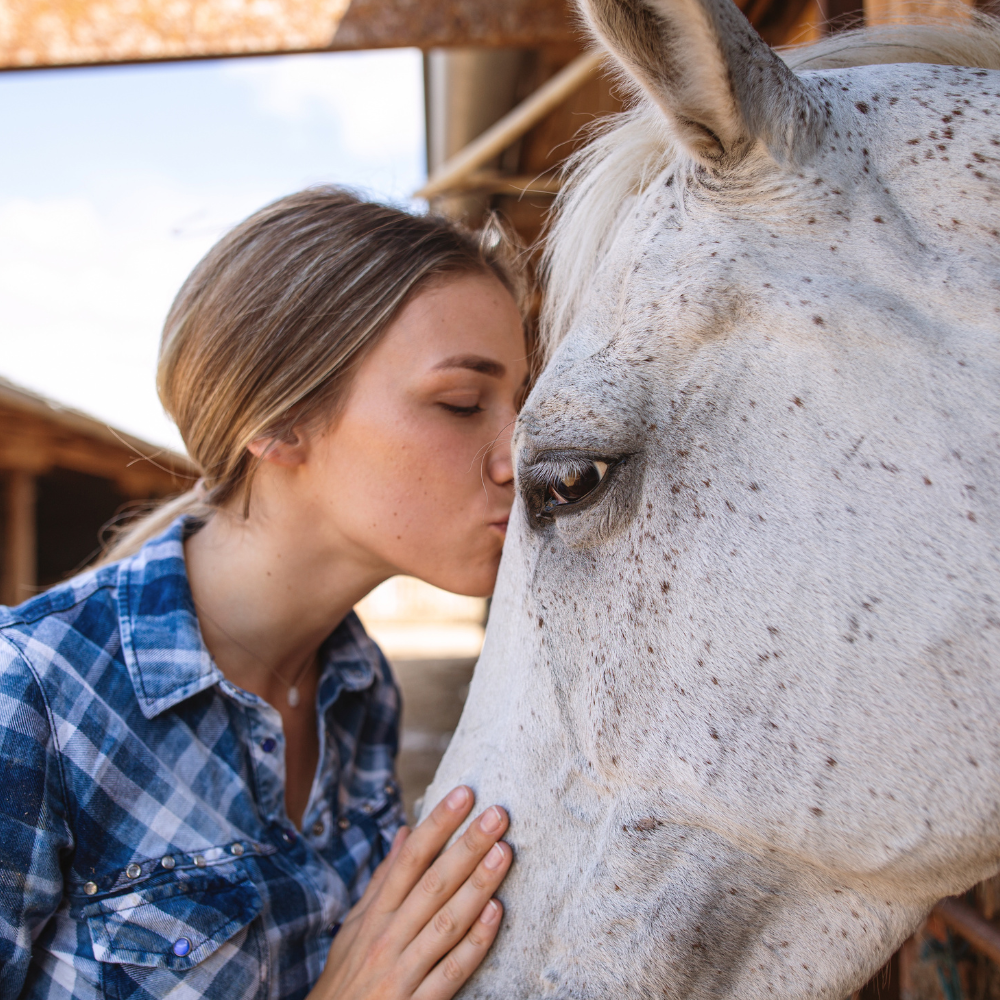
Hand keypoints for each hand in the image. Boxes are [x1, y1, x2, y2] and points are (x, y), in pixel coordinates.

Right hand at [311, 786, 511, 999]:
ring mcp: (403, 972)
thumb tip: (404, 833)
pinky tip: (496, 914)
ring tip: (504, 852)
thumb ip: (383, 881)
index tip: (463, 794)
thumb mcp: (355, 926)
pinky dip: (475, 942)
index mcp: (375, 915)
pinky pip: (452, 971)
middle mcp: (388, 938)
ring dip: (478, 886)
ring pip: (446, 922)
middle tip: (497, 815)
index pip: (410, 859)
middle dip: (466, 846)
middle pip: (433, 883)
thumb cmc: (345, 978)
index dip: (437, 824)